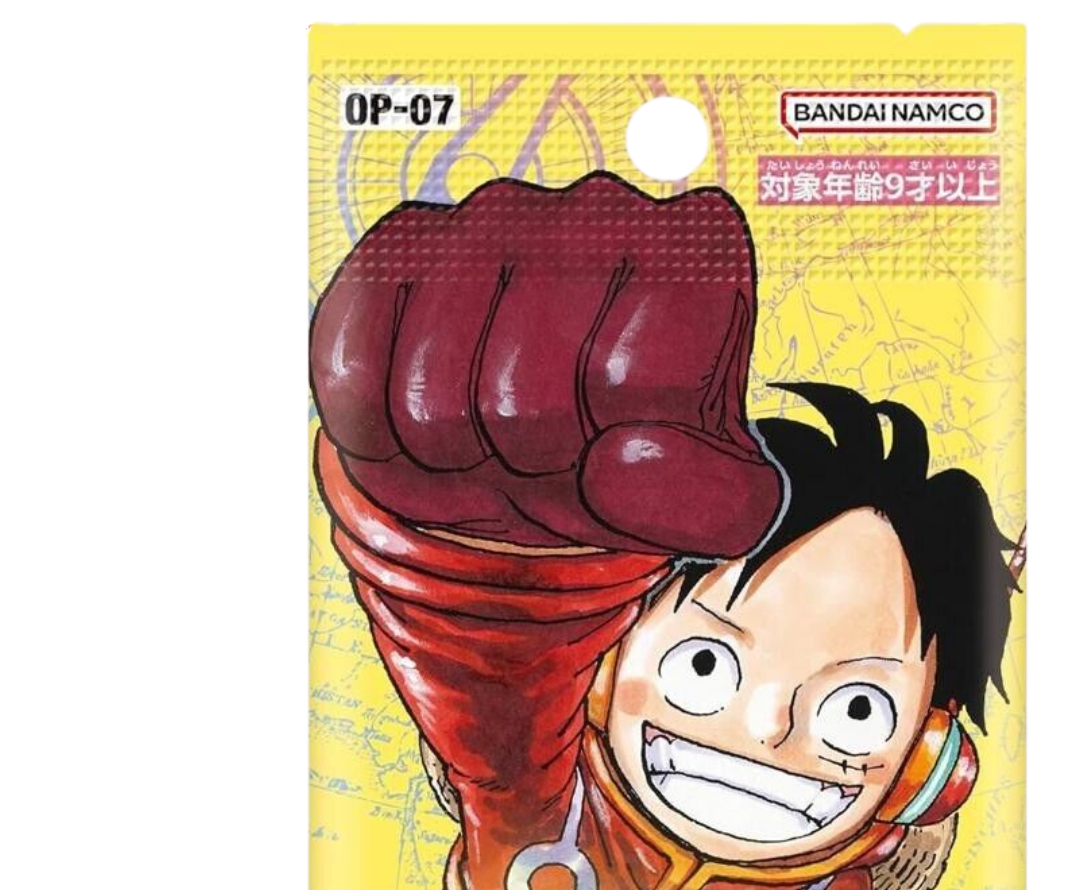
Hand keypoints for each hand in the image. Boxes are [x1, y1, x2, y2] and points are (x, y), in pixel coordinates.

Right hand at [310, 172, 781, 552]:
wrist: (563, 452)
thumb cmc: (648, 459)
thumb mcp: (717, 503)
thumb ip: (703, 498)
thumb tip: (616, 460)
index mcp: (701, 248)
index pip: (621, 383)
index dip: (608, 458)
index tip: (624, 449)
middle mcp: (595, 206)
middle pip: (519, 400)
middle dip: (529, 463)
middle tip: (552, 452)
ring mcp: (488, 215)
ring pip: (431, 401)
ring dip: (457, 457)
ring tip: (499, 437)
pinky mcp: (397, 246)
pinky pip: (352, 372)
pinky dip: (382, 437)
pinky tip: (432, 418)